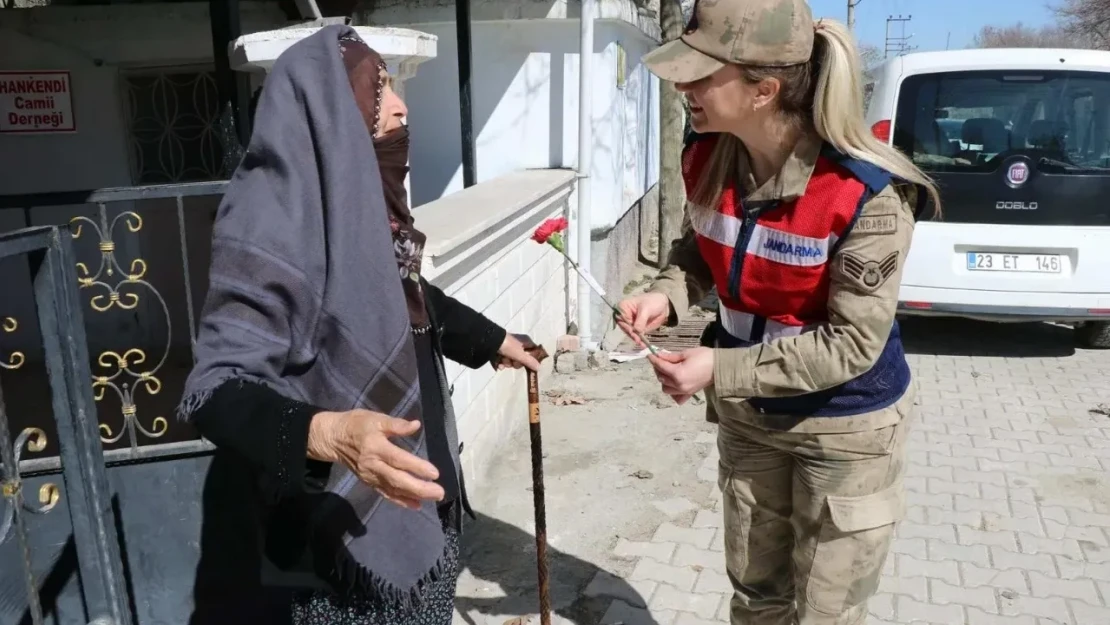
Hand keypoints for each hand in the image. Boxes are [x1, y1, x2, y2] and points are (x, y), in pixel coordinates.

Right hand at [307, 410, 444, 509]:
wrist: (332, 438)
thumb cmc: (356, 425)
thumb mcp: (375, 418)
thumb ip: (396, 424)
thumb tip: (415, 425)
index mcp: (376, 447)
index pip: (398, 459)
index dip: (416, 467)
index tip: (434, 473)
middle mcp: (373, 465)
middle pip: (397, 479)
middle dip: (419, 488)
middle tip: (439, 492)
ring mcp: (370, 476)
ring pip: (393, 489)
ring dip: (413, 495)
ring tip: (433, 498)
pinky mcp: (369, 482)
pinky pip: (386, 493)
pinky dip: (400, 500)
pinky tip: (415, 505)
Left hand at [494, 333, 540, 370]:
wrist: (490, 342)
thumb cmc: (508, 346)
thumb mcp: (520, 355)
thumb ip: (530, 362)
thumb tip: (539, 367)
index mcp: (525, 341)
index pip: (533, 351)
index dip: (531, 359)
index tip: (527, 364)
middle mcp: (518, 343)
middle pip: (522, 358)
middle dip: (516, 363)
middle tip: (513, 362)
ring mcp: (509, 347)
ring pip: (512, 360)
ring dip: (507, 363)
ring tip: (503, 360)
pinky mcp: (501, 350)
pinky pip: (504, 360)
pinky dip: (501, 363)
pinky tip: (498, 364)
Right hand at [616, 292, 670, 347]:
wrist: (663, 304)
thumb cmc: (653, 302)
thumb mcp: (646, 309)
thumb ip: (640, 320)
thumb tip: (636, 331)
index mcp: (623, 307)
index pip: (620, 318)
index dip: (625, 325)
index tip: (632, 331)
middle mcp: (625, 316)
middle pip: (624, 327)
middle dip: (631, 334)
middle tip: (637, 339)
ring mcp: (631, 323)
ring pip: (630, 333)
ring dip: (635, 338)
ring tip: (641, 343)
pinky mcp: (637, 328)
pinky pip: (636, 335)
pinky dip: (640, 340)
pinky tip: (643, 344)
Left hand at [648, 347, 713, 404]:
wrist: (720, 367)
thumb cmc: (705, 357)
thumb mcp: (687, 353)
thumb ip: (671, 357)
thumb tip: (659, 356)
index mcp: (678, 374)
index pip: (661, 366)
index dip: (654, 360)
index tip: (650, 354)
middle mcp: (679, 385)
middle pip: (661, 378)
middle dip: (658, 369)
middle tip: (660, 360)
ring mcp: (684, 391)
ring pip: (666, 388)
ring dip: (664, 380)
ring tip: (667, 371)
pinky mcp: (689, 394)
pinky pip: (676, 397)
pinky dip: (672, 391)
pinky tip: (674, 383)